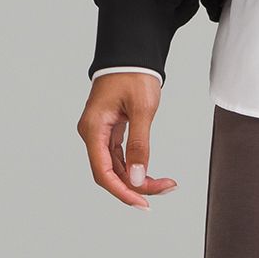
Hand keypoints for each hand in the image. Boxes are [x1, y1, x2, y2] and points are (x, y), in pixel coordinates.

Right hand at [78, 72, 177, 209]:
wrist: (131, 54)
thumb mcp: (142, 109)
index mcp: (93, 129)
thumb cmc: (134, 75)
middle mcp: (93, 134)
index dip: (122, 191)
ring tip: (165, 184)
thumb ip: (139, 145)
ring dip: (138, 179)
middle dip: (136, 187)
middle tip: (165, 189)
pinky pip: (121, 157)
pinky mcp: (111, 131)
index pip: (103, 172)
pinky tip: (152, 174)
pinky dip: (136, 167)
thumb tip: (137, 178)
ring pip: (117, 168)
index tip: (142, 203)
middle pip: (110, 173)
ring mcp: (101, 134)